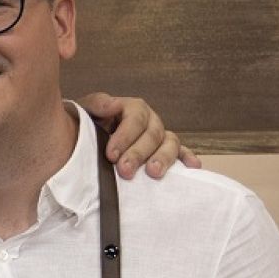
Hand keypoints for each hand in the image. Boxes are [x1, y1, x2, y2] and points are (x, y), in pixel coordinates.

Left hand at [76, 92, 200, 180]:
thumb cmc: (89, 127)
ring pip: (170, 143)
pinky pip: (181, 153)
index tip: (111, 155)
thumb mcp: (87, 111)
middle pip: (152, 134)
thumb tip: (112, 104)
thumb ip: (97, 104)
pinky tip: (192, 166)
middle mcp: (150, 121)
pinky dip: (187, 158)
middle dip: (138, 153)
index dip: (125, 136)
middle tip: (125, 170)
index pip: (135, 118)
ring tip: (153, 173)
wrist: (89, 142)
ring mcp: (160, 137)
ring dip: (163, 158)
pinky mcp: (167, 153)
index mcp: (132, 109)